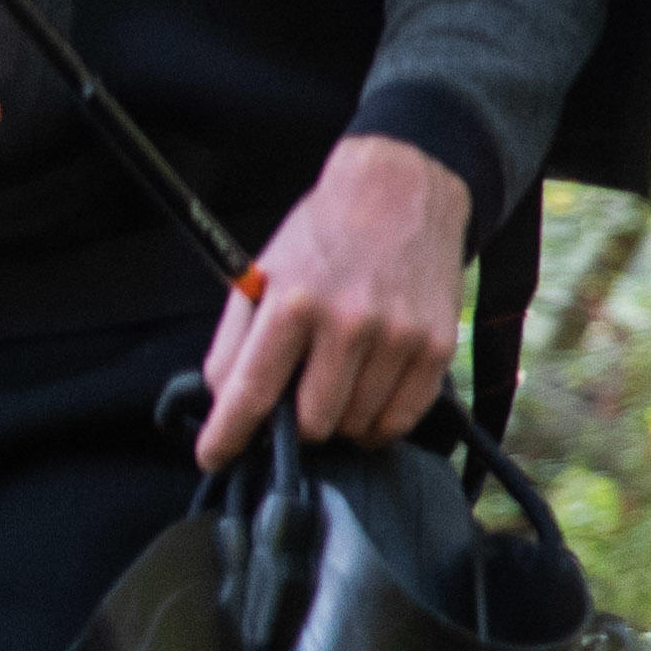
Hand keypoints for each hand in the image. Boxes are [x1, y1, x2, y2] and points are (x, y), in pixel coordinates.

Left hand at [196, 134, 475, 466]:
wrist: (402, 191)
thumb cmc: (324, 234)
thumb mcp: (264, 273)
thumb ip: (238, 340)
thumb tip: (227, 403)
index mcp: (294, 303)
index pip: (252, 390)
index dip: (227, 434)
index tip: (214, 459)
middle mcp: (349, 323)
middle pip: (312, 422)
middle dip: (296, 425)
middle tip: (296, 405)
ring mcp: (399, 337)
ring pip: (358, 425)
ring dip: (341, 422)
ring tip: (336, 392)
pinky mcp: (436, 345)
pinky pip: (404, 416)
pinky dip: (380, 423)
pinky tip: (368, 402)